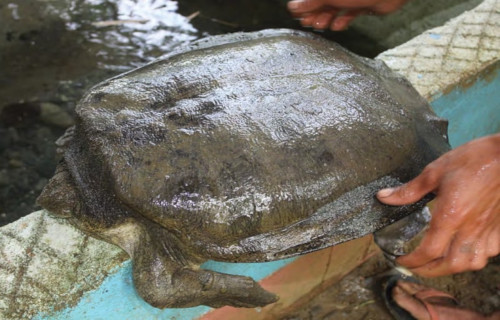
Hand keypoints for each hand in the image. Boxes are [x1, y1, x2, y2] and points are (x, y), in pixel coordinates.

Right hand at [287, 0, 408, 30]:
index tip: (297, 15)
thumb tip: (292, 7)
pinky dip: (343, 20)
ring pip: (335, 8)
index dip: (304, 5)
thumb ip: (312, 3)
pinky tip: (338, 26)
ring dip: (327, 17)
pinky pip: (349, 14)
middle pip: (322, 2)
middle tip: (308, 23)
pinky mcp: (363, 4)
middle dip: (315, 12)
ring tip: (323, 25)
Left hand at [377, 134, 499, 276]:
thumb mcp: (435, 171)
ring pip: (473, 263)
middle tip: (416, 268)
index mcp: (451, 215)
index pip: (429, 251)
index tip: (401, 260)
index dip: (412, 261)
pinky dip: (475, 257)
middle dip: (430, 271)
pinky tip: (466, 250)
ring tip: (439, 263)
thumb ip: (409, 189)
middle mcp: (470, 227)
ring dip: (453, 268)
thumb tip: (384, 196)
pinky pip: (490, 252)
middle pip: (451, 264)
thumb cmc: (474, 159)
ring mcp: (488, 229)